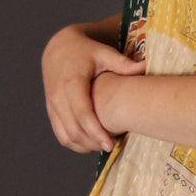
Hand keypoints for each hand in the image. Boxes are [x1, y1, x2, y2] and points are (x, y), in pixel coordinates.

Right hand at [41, 23, 143, 153]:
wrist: (58, 49)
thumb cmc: (85, 52)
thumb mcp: (103, 53)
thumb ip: (122, 63)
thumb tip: (144, 67)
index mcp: (71, 82)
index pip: (82, 113)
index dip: (95, 131)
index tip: (110, 144)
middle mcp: (58, 96)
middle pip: (74, 130)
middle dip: (93, 143)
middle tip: (113, 146)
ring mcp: (52, 106)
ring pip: (66, 137)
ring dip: (85, 146)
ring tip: (105, 145)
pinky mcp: (51, 112)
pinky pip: (61, 136)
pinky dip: (76, 144)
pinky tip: (93, 142)